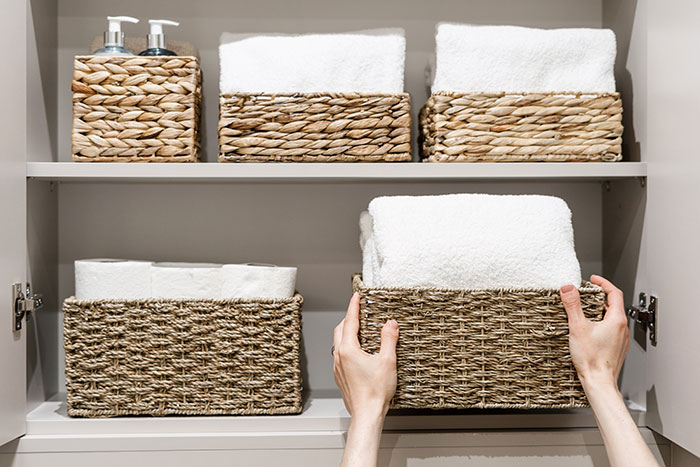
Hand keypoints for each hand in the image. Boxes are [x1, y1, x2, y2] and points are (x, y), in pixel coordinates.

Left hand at [333, 292, 398, 418]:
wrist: (366, 414)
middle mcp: (339, 357)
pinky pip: (341, 354)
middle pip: (340, 330)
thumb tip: (390, 324)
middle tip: (359, 311)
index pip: (350, 321)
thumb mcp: (387, 361)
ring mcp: (338, 367)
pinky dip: (348, 346)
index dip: (353, 307)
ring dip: (347, 332)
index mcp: (348, 350)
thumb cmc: (375, 392)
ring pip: (339, 342)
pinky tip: (359, 351)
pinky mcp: (340, 376)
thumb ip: (388, 339)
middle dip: (349, 318)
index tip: (356, 297)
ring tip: (360, 329)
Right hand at [561, 276, 658, 466]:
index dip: (603, 283)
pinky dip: (600, 325)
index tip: (593, 279)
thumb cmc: (592, 360)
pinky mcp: (616, 349)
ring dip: (598, 312)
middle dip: (598, 298)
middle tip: (584, 295)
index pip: (614, 293)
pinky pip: (610, 331)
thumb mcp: (578, 327)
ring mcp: (621, 340)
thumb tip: (568, 289)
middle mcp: (622, 329)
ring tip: (583, 313)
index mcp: (616, 320)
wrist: (599, 383)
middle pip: (613, 305)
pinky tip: (588, 332)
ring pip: (611, 319)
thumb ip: (573, 305)